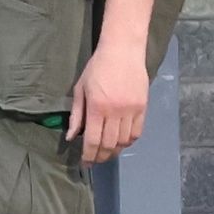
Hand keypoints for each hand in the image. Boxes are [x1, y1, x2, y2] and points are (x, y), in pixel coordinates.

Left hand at [69, 42, 151, 161]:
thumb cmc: (97, 68)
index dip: (88, 155)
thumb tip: (70, 137)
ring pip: (124, 141)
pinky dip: (129, 141)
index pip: (92, 140)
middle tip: (95, 160)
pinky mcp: (143, 107)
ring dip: (115, 151)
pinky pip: (137, 132)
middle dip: (101, 156)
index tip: (85, 163)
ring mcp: (131, 110)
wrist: (123, 51)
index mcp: (97, 107)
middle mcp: (115, 112)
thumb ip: (76, 115)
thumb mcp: (80, 89)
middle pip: (109, 144)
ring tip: (107, 153)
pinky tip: (121, 142)